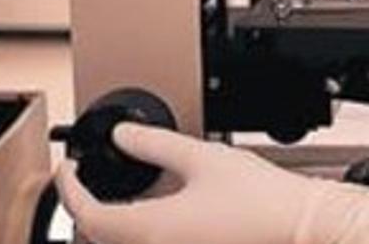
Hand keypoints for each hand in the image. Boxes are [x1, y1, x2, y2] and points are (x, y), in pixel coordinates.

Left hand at [56, 123, 368, 243]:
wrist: (300, 227)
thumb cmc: (261, 200)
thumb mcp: (201, 157)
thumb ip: (155, 144)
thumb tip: (124, 135)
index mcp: (148, 230)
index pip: (86, 215)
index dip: (69, 190)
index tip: (68, 169)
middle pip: (98, 238)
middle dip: (86, 211)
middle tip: (87, 183)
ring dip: (113, 224)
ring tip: (119, 196)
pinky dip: (141, 230)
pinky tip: (159, 211)